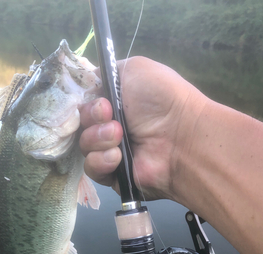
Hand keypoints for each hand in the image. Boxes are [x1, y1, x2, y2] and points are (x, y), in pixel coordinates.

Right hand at [79, 56, 207, 201]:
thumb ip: (108, 71)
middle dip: (92, 117)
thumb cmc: (161, 98)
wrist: (180, 137)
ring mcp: (112, 152)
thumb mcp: (135, 68)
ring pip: (84, 145)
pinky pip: (91, 168)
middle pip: (81, 123)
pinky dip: (100, 160)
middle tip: (110, 116)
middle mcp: (112, 126)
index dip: (86, 101)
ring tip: (119, 135)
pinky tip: (118, 156)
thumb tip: (91, 82)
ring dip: (97, 138)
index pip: (86, 102)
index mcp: (116, 102)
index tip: (100, 99)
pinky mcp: (113, 176)